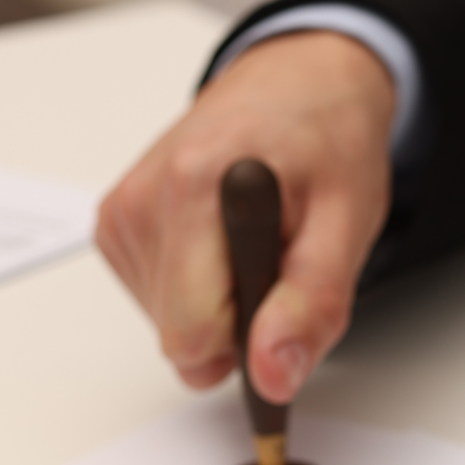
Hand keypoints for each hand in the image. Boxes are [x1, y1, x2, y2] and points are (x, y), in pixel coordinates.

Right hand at [96, 32, 394, 400]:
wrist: (297, 89)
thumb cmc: (326, 148)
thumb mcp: (348, 227)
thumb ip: (311, 307)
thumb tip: (271, 376)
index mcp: (196, 190)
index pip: (193, 336)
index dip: (247, 344)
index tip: (282, 313)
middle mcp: (144, 199)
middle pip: (180, 338)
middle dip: (237, 326)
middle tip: (277, 268)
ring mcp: (122, 214)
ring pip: (170, 327)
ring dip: (221, 306)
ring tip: (254, 247)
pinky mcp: (116, 227)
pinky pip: (158, 304)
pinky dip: (199, 292)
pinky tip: (224, 246)